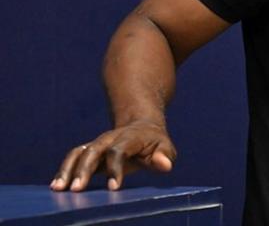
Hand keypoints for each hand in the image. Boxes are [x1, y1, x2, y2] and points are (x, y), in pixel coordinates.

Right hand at [50, 120, 175, 191]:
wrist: (142, 127)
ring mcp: (98, 143)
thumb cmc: (155, 143)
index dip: (115, 168)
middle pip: (94, 150)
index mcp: (130, 137)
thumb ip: (164, 156)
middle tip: (76, 189)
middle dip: (84, 169)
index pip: (119, 150)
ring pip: (79, 152)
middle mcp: (110, 138)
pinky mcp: (90, 151)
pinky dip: (64, 170)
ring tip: (58, 188)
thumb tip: (164, 165)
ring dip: (67, 169)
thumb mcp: (165, 147)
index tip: (113, 188)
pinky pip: (74, 158)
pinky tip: (56, 186)